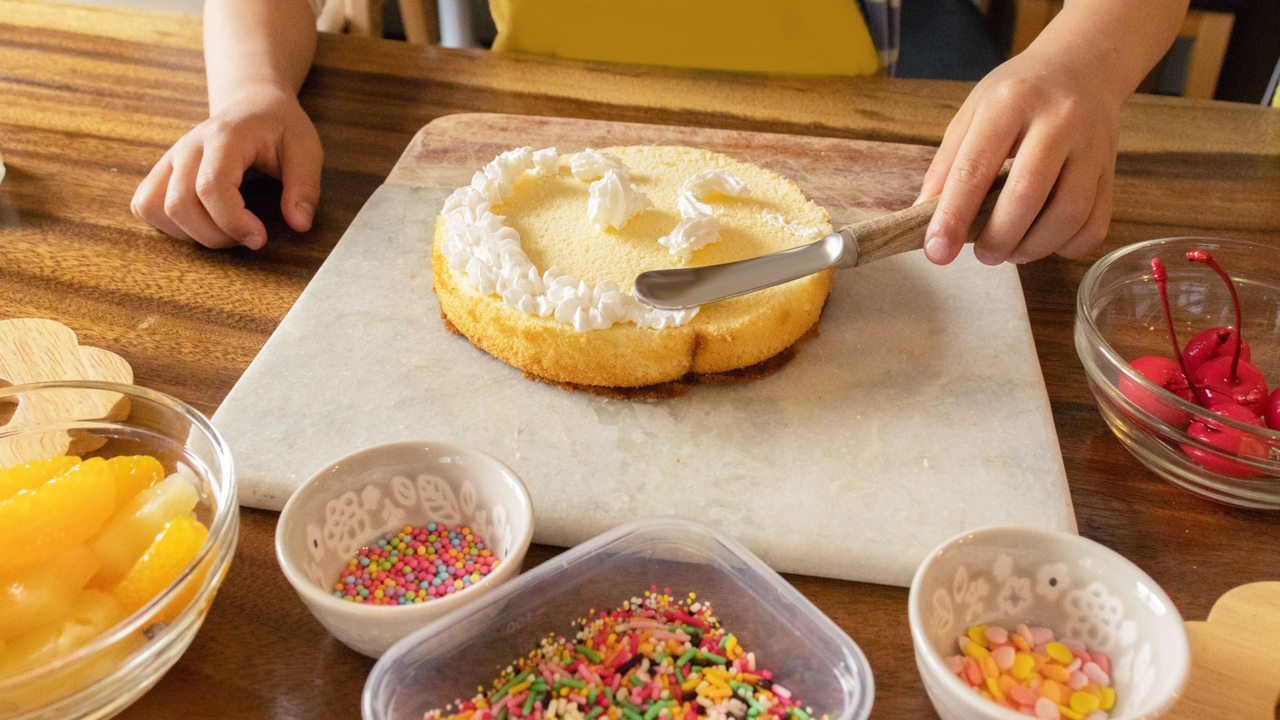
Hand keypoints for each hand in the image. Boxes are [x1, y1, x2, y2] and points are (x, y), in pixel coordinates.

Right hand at [132, 88, 322, 249]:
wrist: (252, 105)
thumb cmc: (278, 127)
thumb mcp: (306, 149)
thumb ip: (305, 186)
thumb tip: (299, 224)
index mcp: (224, 137)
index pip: (211, 187)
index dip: (233, 222)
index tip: (259, 238)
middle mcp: (188, 147)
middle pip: (179, 204)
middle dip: (215, 235)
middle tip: (248, 236)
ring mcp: (170, 159)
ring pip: (155, 208)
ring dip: (190, 233)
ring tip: (226, 230)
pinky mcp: (161, 172)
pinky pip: (145, 206)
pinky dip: (169, 226)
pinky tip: (202, 223)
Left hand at [917, 46, 1119, 265]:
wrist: (1084, 65)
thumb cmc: (1018, 95)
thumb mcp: (973, 113)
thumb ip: (947, 163)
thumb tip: (922, 215)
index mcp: (1010, 103)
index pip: (975, 168)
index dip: (953, 217)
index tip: (938, 251)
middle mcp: (1057, 120)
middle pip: (1026, 194)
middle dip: (998, 238)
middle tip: (983, 255)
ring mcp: (1092, 145)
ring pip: (1068, 213)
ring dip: (1033, 247)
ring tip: (1011, 251)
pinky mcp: (1112, 169)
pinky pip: (1096, 222)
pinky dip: (1068, 246)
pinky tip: (1045, 241)